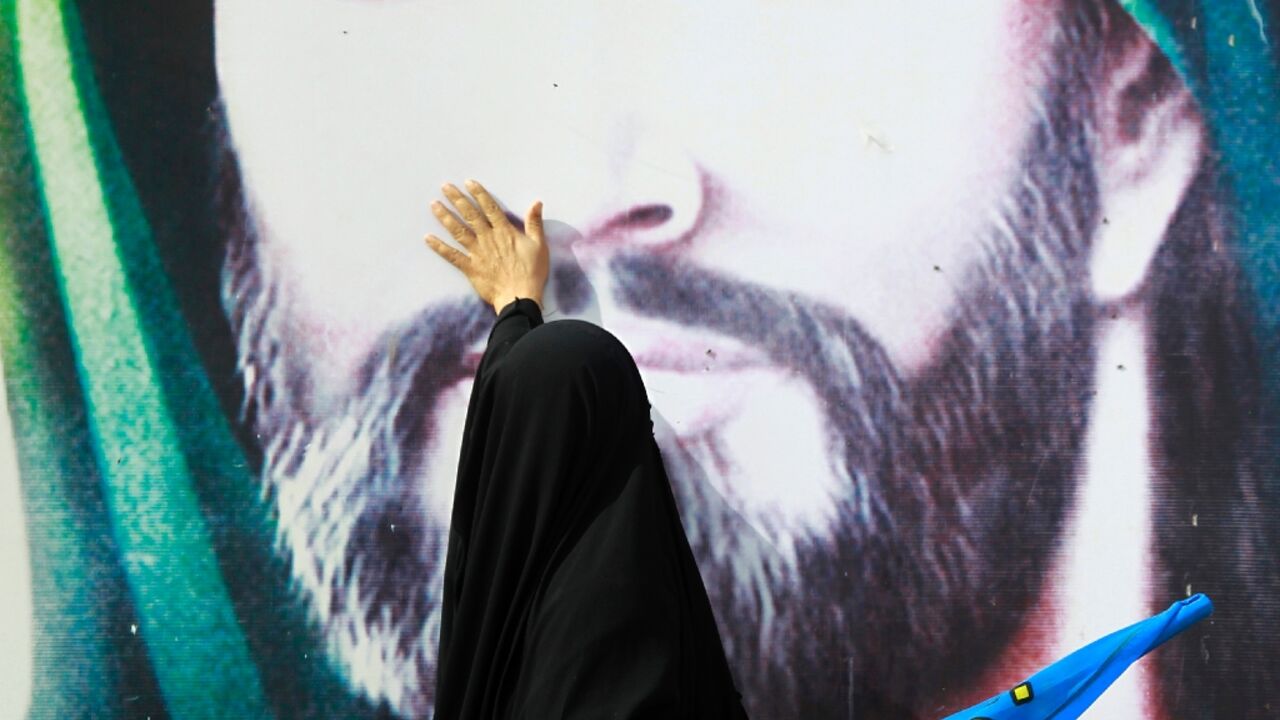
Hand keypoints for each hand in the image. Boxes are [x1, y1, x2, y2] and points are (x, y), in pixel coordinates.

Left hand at [424, 179, 549, 314]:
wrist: (519, 297)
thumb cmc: (532, 273)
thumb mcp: (539, 245)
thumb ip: (535, 223)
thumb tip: (536, 203)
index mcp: (505, 232)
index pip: (490, 208)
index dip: (479, 194)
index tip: (468, 182)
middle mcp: (488, 239)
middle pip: (470, 215)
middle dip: (457, 199)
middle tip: (445, 186)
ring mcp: (477, 253)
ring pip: (458, 231)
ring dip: (445, 217)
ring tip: (434, 205)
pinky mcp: (470, 268)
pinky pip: (452, 256)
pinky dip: (439, 247)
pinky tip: (428, 238)